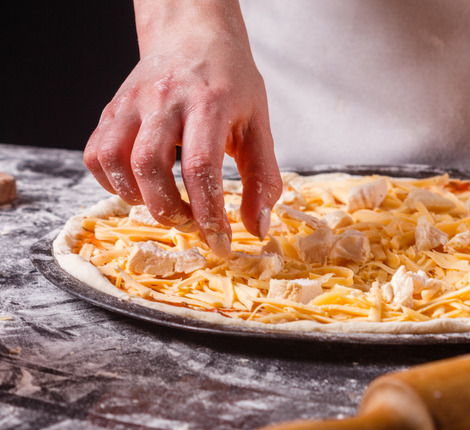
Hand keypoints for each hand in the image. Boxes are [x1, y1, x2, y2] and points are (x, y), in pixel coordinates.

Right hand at [83, 0, 280, 257]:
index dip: (209, 214)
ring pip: (114, 160)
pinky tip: (140, 187)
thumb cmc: (230, 82)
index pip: (200, 167)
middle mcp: (164, 100)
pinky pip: (96, 154)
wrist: (193, 35)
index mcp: (208, 103)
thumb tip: (258, 229)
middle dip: (171, 211)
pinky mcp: (112, 109)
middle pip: (150, 166)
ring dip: (138, 198)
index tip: (221, 243)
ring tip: (168, 206)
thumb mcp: (258, 125)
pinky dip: (112, 182)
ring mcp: (131, 103)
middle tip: (193, 225)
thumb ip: (262, 178)